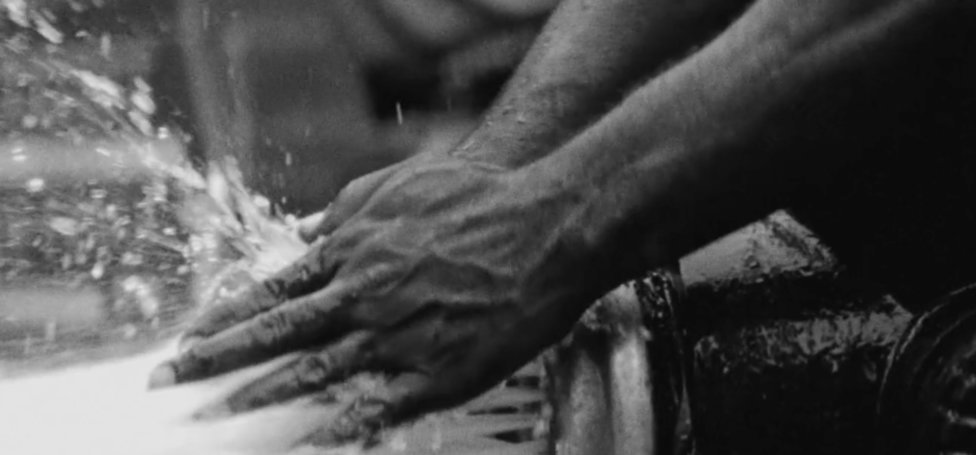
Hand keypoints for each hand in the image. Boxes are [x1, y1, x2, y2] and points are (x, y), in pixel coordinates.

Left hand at [149, 153, 602, 445]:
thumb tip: (307, 232)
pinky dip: (335, 426)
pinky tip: (303, 440)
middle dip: (212, 361)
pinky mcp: (438, 371)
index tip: (187, 338)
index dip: (224, 319)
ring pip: (311, 374)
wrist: (548, 225)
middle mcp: (363, 295)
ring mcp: (398, 337)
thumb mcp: (401, 185)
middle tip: (166, 382)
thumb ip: (347, 211)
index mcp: (353, 251)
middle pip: (274, 335)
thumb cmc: (479, 199)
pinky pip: (376, 406)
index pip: (271, 291)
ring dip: (255, 398)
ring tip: (211, 417)